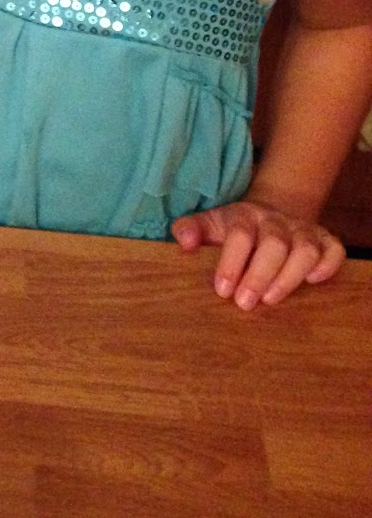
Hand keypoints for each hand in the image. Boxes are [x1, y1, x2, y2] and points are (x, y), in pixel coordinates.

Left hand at [171, 198, 344, 307]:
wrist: (272, 213)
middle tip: (244, 303)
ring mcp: (302, 230)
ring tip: (271, 300)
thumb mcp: (211, 225)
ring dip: (289, 276)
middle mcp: (276, 221)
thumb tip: (184, 242)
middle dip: (259, 275)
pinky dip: (327, 266)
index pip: (239, 234)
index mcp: (245, 216)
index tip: (222, 290)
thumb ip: (192, 229)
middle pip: (274, 243)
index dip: (231, 262)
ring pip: (305, 249)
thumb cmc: (237, 229)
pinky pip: (334, 250)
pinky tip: (313, 283)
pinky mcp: (325, 240)